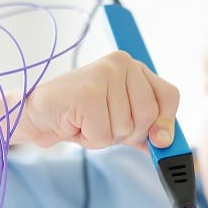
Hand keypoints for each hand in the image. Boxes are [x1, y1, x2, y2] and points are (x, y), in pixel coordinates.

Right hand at [16, 51, 178, 149]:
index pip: (169, 96)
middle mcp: (122, 64)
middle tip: (104, 124)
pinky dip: (90, 139)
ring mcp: (105, 75)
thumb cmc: (81, 117)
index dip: (166, 122)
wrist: (39, 115)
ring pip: (126, 127)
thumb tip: (167, 143)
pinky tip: (77, 124)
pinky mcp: (88, 92)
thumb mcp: (121, 122)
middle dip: (128, 133)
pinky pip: (104, 134)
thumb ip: (147, 130)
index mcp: (134, 67)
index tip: (158, 139)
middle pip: (150, 115)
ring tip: (88, 122)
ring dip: (106, 137)